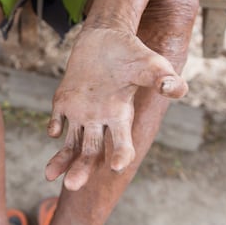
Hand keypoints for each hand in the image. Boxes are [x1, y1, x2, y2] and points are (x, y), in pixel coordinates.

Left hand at [46, 28, 187, 190]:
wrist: (103, 38)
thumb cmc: (130, 52)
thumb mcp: (150, 63)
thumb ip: (162, 77)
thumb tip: (175, 89)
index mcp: (120, 116)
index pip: (121, 143)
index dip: (120, 154)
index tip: (116, 165)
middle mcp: (99, 119)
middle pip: (90, 152)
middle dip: (82, 169)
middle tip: (72, 186)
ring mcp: (80, 112)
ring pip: (71, 143)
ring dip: (62, 160)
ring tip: (49, 176)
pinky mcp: (64, 100)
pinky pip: (57, 120)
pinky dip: (54, 126)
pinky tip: (54, 129)